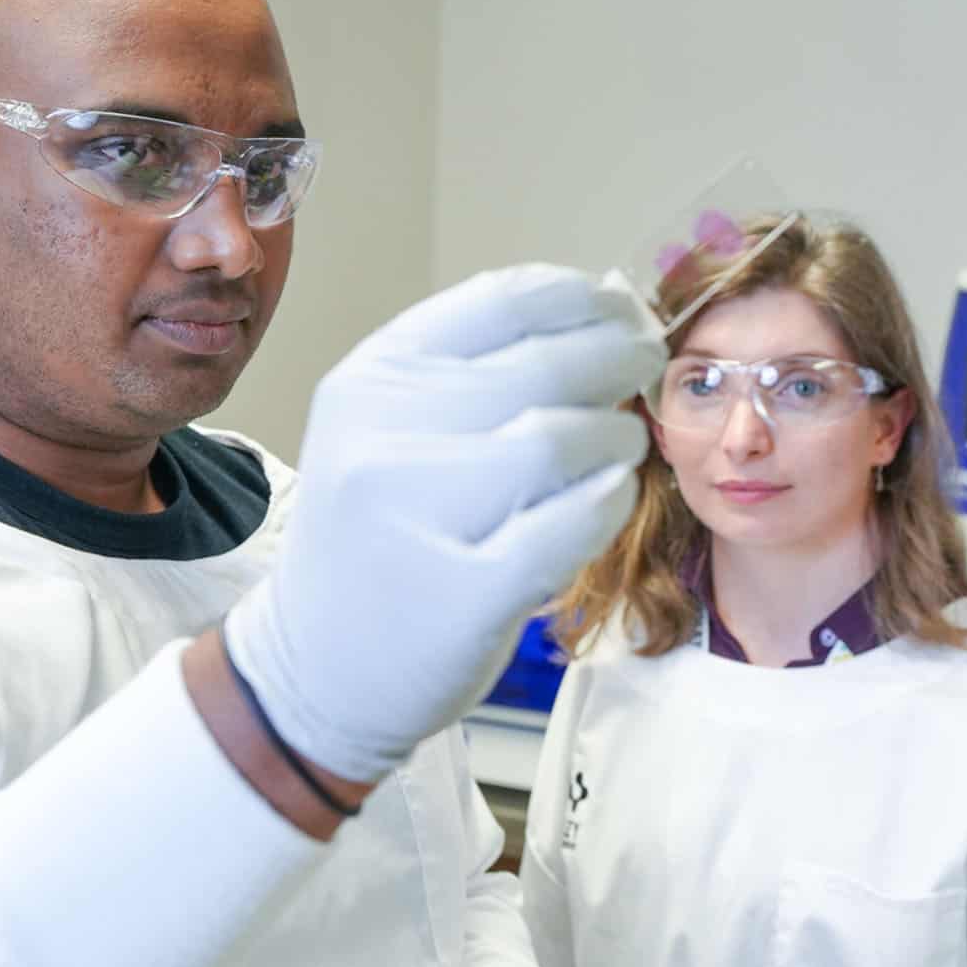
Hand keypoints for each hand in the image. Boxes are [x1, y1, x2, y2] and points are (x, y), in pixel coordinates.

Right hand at [224, 264, 664, 782]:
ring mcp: (417, 516)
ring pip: (560, 440)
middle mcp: (382, 436)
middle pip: (543, 365)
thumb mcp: (389, 429)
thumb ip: (475, 368)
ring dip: (616, 434)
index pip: (500, 301)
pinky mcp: (463, 593)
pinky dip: (608, 502)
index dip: (584, 297)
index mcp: (371, 380)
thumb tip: (602, 307)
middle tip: (646, 365)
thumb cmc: (380, 538)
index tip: (620, 308)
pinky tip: (609, 497)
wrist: (320, 669)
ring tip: (622, 442)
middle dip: (619, 355)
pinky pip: (572, 523)